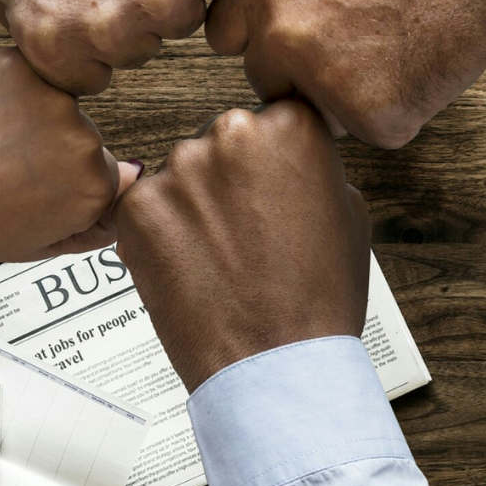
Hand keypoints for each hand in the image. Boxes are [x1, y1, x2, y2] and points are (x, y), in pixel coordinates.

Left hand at [0, 48, 139, 264]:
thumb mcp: (35, 244)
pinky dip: (5, 89)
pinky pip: (26, 72)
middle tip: (0, 169)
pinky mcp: (17, 64)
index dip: (62, 183)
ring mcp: (51, 96)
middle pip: (81, 134)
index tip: (32, 189)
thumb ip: (92, 224)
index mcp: (94, 186)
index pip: (103, 173)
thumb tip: (127, 187)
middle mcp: (84, 137)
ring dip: (28, 114)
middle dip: (49, 146)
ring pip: (54, 101)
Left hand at [114, 100, 368, 391]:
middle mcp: (231, 133)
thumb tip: (286, 159)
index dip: (270, 161)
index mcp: (289, 126)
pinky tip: (188, 268)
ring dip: (192, 206)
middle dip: (228, 180)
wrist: (275, 365)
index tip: (271, 189)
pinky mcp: (137, 206)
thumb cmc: (318, 297)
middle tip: (244, 233)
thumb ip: (312, 168)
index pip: (271, 120)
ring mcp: (178, 168)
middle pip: (221, 143)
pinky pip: (144, 207)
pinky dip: (159, 234)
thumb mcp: (348, 212)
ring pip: (181, 175)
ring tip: (218, 258)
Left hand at [205, 0, 485, 148]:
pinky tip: (411, 68)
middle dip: (299, 72)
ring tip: (387, 48)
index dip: (257, 39)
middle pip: (266, 81)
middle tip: (352, 43)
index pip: (223, 39)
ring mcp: (323, 81)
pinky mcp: (370, 118)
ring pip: (314, 112)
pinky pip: (366, 129)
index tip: (279, 40)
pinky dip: (390, 109)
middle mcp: (282, 36)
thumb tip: (250, 34)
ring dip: (342, 96)